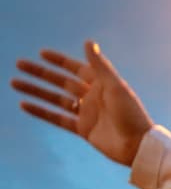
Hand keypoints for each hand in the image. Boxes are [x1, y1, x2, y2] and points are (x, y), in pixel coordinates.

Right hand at [12, 41, 151, 165]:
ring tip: (14, 82)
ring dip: (36, 91)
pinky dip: (41, 112)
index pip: (76, 68)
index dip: (59, 61)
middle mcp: (93, 97)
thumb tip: (87, 42)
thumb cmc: (131, 115)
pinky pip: (58, 119)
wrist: (138, 147)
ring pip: (56, 99)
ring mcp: (87, 114)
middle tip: (19, 64)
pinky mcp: (83, 130)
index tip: (41, 53)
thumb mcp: (115, 87)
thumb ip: (100, 66)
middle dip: (41, 73)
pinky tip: (24, 105)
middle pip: (61, 82)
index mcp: (102, 85)